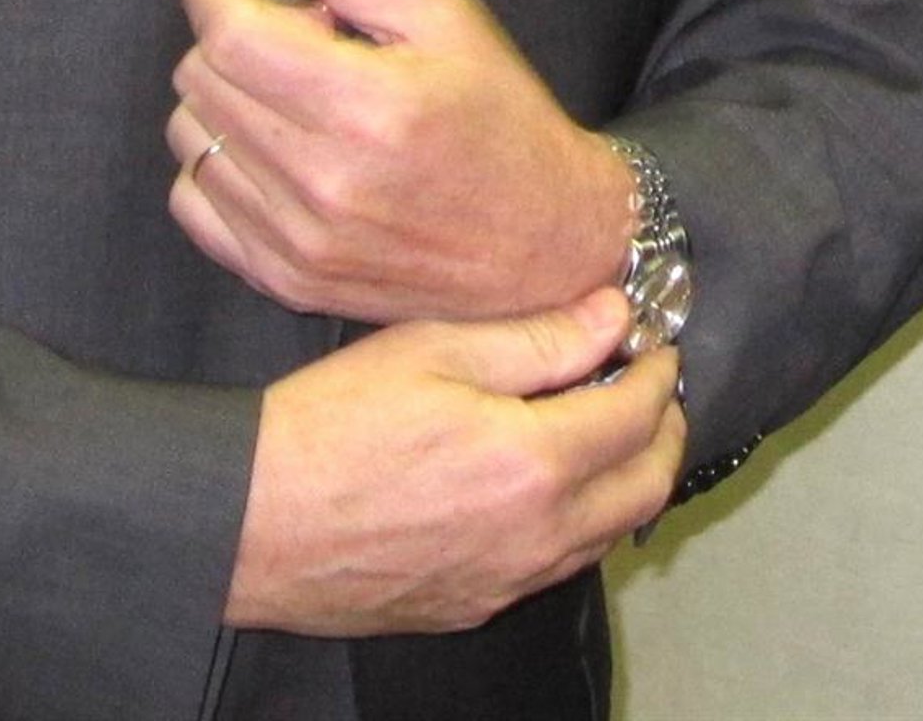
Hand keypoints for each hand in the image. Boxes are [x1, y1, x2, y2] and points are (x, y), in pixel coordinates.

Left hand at [169, 0, 628, 321]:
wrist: (547, 247)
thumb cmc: (503, 120)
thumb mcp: (444, 15)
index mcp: (366, 108)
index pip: (229, 30)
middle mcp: (322, 183)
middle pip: (201, 74)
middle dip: (236, 26)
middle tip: (304, 26)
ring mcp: (296, 242)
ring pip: (190, 132)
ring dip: (228, 91)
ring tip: (300, 90)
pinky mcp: (283, 279)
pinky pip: (192, 199)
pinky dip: (218, 158)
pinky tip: (277, 144)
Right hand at [227, 291, 683, 632]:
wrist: (256, 521)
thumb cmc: (331, 426)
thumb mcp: (431, 350)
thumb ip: (534, 338)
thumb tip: (610, 317)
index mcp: (534, 462)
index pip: (637, 417)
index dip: (658, 373)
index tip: (654, 344)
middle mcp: (538, 535)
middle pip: (645, 488)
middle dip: (665, 431)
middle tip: (652, 388)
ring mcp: (510, 580)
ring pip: (609, 536)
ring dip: (627, 480)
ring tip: (608, 430)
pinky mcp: (476, 605)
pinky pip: (559, 566)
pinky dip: (581, 522)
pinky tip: (549, 484)